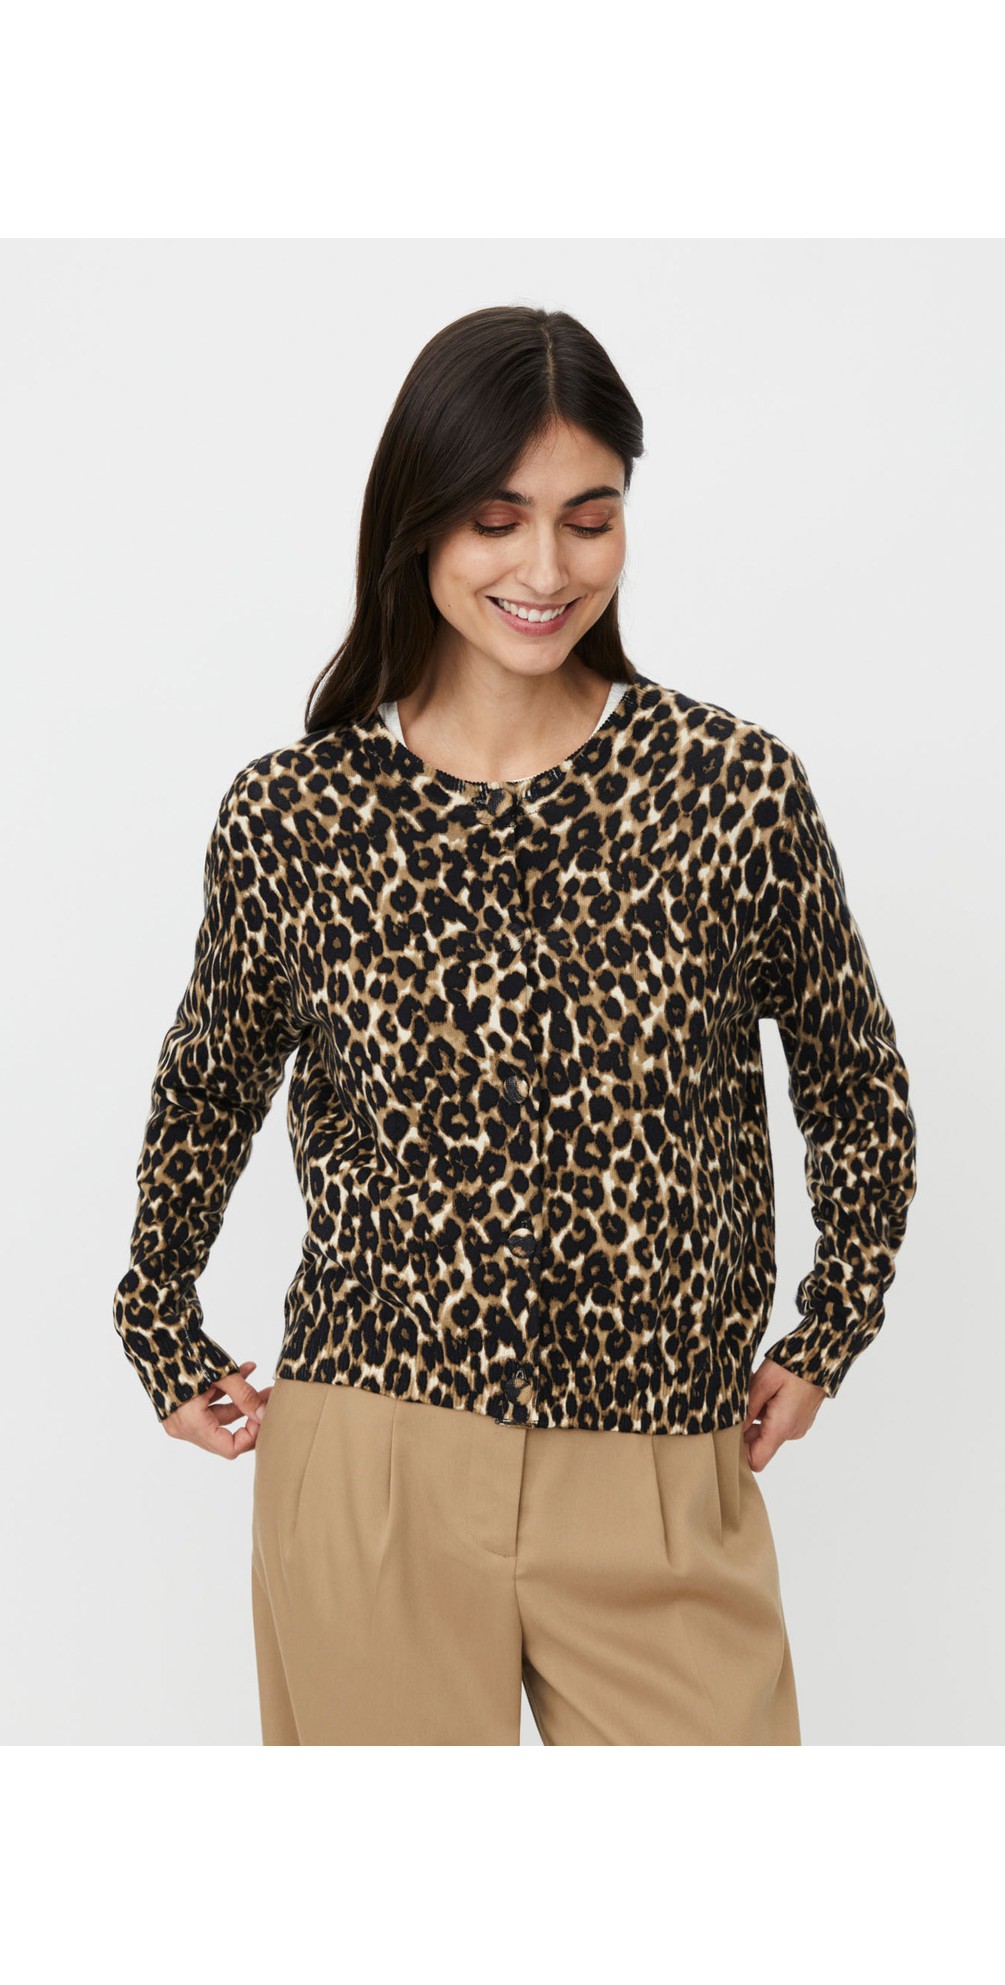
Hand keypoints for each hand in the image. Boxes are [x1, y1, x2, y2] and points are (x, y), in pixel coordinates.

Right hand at [162, 1360, 272, 1457]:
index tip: (264, 1414)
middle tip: (269, 1398)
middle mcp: (182, 1427)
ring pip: (218, 1419)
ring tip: (260, 1382)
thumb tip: (263, 1414)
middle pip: (226, 1435)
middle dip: (250, 1417)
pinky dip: (224, 1395)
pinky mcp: (179, 1407)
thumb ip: (245, 1396)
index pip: (230, 1448)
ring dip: (239, 1402)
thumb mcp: (221, 1373)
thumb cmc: (184, 1351)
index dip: (252, 1434)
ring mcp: (179, 1419)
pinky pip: (207, 1408)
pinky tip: (242, 1372)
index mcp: (191, 1423)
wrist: (152, 1335)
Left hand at [741, 1357, 827, 1471]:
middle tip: (734, 1405)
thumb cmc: (794, 1365)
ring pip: (766, 1430)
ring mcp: (796, 1425)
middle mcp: (791, 1432)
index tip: (725, 1435)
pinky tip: (760, 1390)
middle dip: (742, 1428)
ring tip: (748, 1391)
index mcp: (781, 1428)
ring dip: (753, 1416)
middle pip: (758, 1445)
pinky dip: (765, 1410)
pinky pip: (777, 1420)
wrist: (824, 1354)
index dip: (738, 1453)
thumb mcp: (763, 1382)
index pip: (756, 1461)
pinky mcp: (799, 1416)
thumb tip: (732, 1430)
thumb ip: (748, 1409)